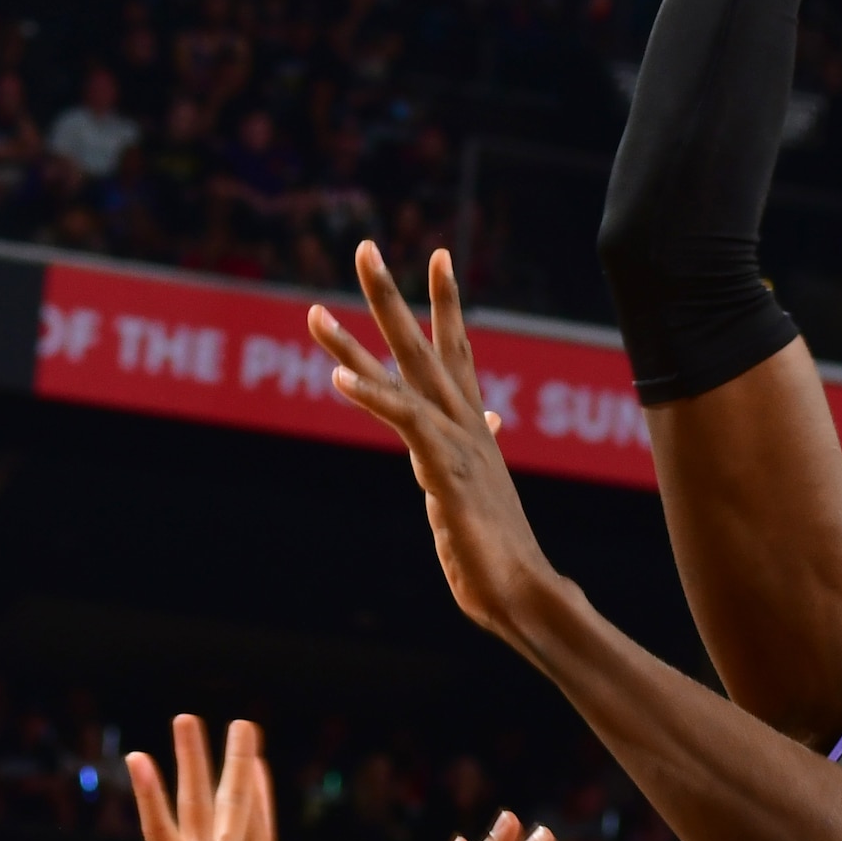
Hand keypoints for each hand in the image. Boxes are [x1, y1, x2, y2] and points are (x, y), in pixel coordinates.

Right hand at [128, 714, 366, 840]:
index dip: (257, 783)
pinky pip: (159, 831)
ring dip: (188, 763)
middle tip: (230, 721)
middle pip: (226, 798)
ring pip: (192, 802)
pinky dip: (149, 796)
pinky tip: (141, 762)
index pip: (257, 817)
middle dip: (227, 760)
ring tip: (185, 720)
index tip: (254, 754)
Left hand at [313, 243, 566, 650]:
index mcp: (471, 428)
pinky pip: (403, 421)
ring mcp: (455, 444)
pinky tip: (335, 373)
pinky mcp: (444, 470)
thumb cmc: (500, 554)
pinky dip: (370, 394)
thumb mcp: (478, 492)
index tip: (437, 257)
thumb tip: (489, 424)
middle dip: (390, 296)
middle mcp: (464, 424)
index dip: (444, 304)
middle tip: (364, 247)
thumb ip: (473, 453)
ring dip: (356, 340)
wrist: (525, 593)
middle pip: (423, 345)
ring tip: (316, 309)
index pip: (456, 351)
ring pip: (402, 376)